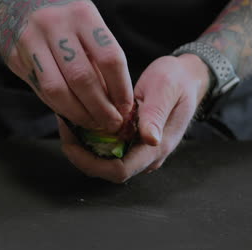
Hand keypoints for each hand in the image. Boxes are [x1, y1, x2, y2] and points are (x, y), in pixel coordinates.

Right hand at [0, 0, 132, 132]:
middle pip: (83, 78)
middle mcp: (55, 25)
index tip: (126, 108)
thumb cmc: (65, 20)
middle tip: (111, 123)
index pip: (109, 58)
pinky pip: (41, 91)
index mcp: (82, 15)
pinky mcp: (15, 57)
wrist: (17, 3)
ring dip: (79, 114)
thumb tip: (118, 102)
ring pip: (57, 90)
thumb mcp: (87, 25)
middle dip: (101, 108)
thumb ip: (100, 58)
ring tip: (92, 123)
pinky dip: (59, 107)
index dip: (121, 89)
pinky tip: (72, 113)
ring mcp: (31, 41)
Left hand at [58, 54, 210, 182]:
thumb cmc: (177, 80)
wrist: (186, 78)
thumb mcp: (166, 89)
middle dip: (82, 154)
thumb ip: (157, 114)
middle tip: (65, 128)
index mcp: (157, 146)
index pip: (119, 170)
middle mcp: (147, 154)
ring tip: (69, 123)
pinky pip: (108, 148)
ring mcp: (140, 149)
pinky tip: (80, 120)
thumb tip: (150, 139)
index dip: (91, 163)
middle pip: (107, 169)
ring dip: (84, 146)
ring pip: (105, 161)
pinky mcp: (133, 141)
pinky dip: (91, 138)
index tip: (70, 143)